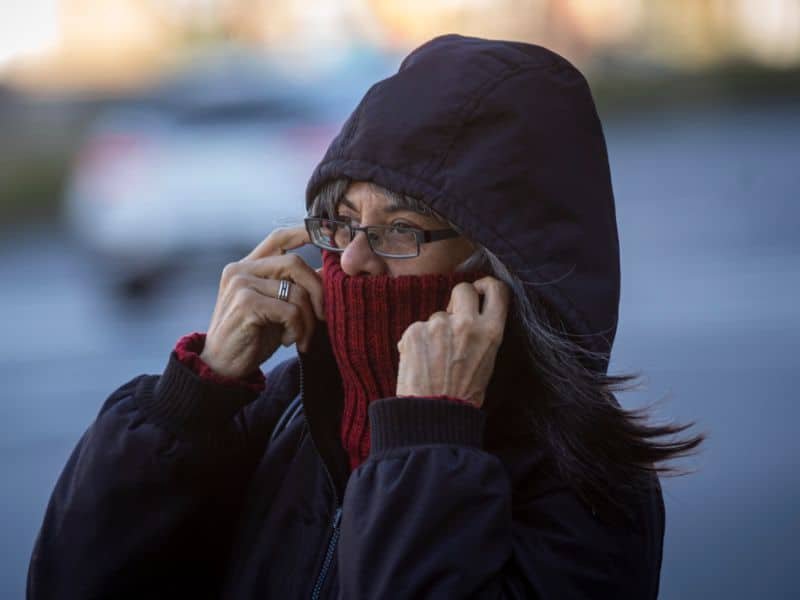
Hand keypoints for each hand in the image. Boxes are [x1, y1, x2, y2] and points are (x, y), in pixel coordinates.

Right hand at [200, 226, 323, 378]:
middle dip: (318, 291)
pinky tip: (289, 341)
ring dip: (309, 319)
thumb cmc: (254, 336)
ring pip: (296, 290)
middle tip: (324, 317)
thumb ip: (297, 286)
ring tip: (301, 337)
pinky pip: (290, 310)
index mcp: (248, 266)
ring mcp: (241, 284)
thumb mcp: (279, 307)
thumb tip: (331, 270)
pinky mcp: (245, 303)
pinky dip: (298, 329)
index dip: (304, 233)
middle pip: (295, 263)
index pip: (279, 238)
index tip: (329, 236)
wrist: (222, 367)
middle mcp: (241, 269)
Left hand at [396, 278, 509, 407]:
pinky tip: (420, 362)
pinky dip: (417, 342)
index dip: (487, 286)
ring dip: (435, 330)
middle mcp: (466, 323)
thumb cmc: (463, 394)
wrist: (433, 414)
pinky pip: (417, 328)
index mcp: (490, 332)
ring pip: (437, 315)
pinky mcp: (414, 330)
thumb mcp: (487, 362)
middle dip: (458, 300)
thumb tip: (468, 315)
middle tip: (454, 318)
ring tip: (435, 359)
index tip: (480, 289)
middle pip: (462, 289)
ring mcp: (438, 325)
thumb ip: (480, 334)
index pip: (497, 290)